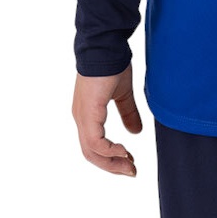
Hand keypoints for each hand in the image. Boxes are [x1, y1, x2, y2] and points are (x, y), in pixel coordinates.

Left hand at [72, 62, 141, 176]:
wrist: (107, 46)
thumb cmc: (113, 65)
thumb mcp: (123, 94)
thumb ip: (128, 113)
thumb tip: (135, 132)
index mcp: (88, 114)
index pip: (95, 146)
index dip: (112, 158)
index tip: (131, 161)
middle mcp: (81, 118)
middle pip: (92, 154)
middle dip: (113, 166)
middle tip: (132, 171)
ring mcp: (82, 117)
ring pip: (92, 152)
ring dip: (112, 163)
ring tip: (130, 166)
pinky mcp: (88, 112)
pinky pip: (95, 142)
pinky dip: (109, 151)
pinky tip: (123, 150)